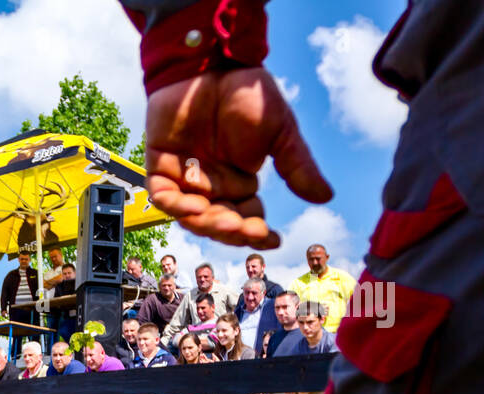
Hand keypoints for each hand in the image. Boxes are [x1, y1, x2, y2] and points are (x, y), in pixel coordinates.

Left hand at [143, 68, 331, 247]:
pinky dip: (174, 204)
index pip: (246, 218)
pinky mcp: (159, 163)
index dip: (257, 233)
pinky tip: (192, 208)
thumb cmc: (248, 94)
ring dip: (207, 223)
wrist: (216, 62)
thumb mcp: (280, 132)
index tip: (273, 240)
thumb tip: (324, 196)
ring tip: (226, 222)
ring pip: (190, 215)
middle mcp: (211, 186)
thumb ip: (296, 165)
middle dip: (233, 231)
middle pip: (218, 222)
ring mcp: (184, 177)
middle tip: (248, 231)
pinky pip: (162, 194)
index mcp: (239, 183)